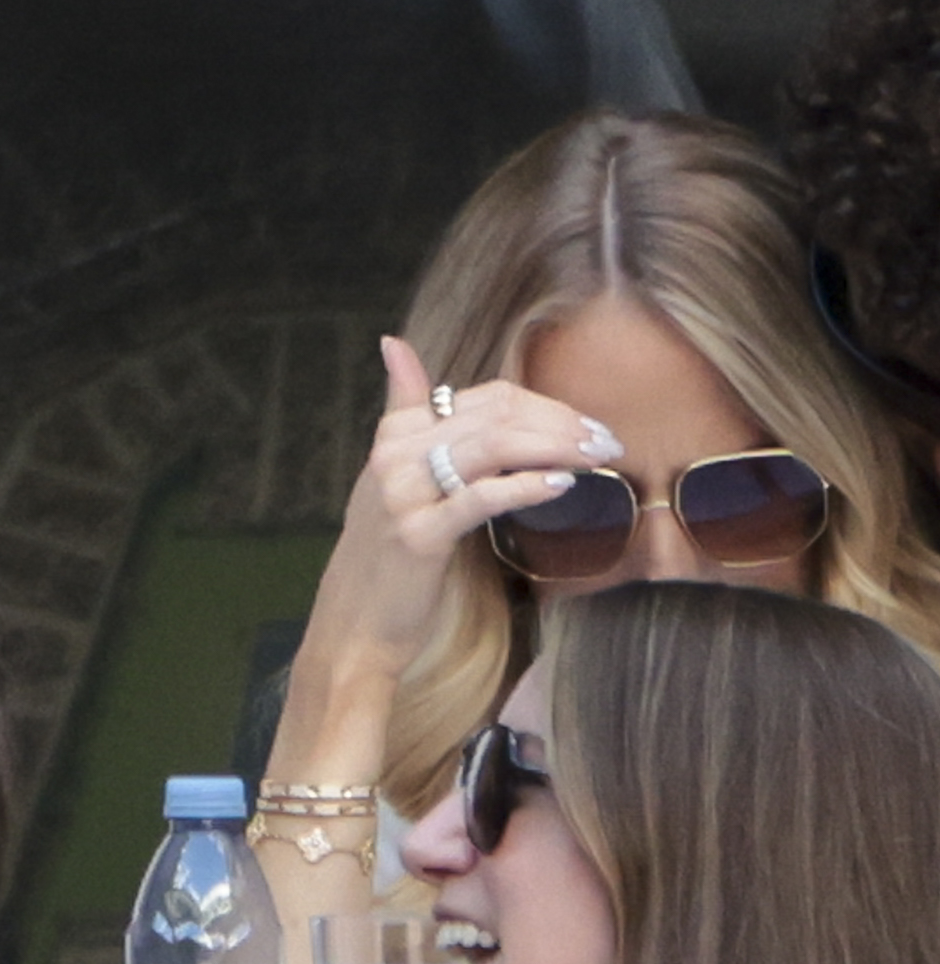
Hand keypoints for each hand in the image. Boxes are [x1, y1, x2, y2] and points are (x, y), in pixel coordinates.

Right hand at [304, 336, 616, 705]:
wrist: (356, 618)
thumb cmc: (388, 546)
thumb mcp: (393, 472)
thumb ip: (405, 410)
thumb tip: (395, 345)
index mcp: (395, 434)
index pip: (485, 397)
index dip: (545, 405)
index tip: (587, 425)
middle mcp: (394, 455)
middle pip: (493, 416)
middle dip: (560, 423)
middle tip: (606, 441)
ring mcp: (402, 493)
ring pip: (490, 446)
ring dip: (554, 447)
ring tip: (596, 457)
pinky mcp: (417, 534)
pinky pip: (480, 496)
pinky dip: (525, 486)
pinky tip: (560, 485)